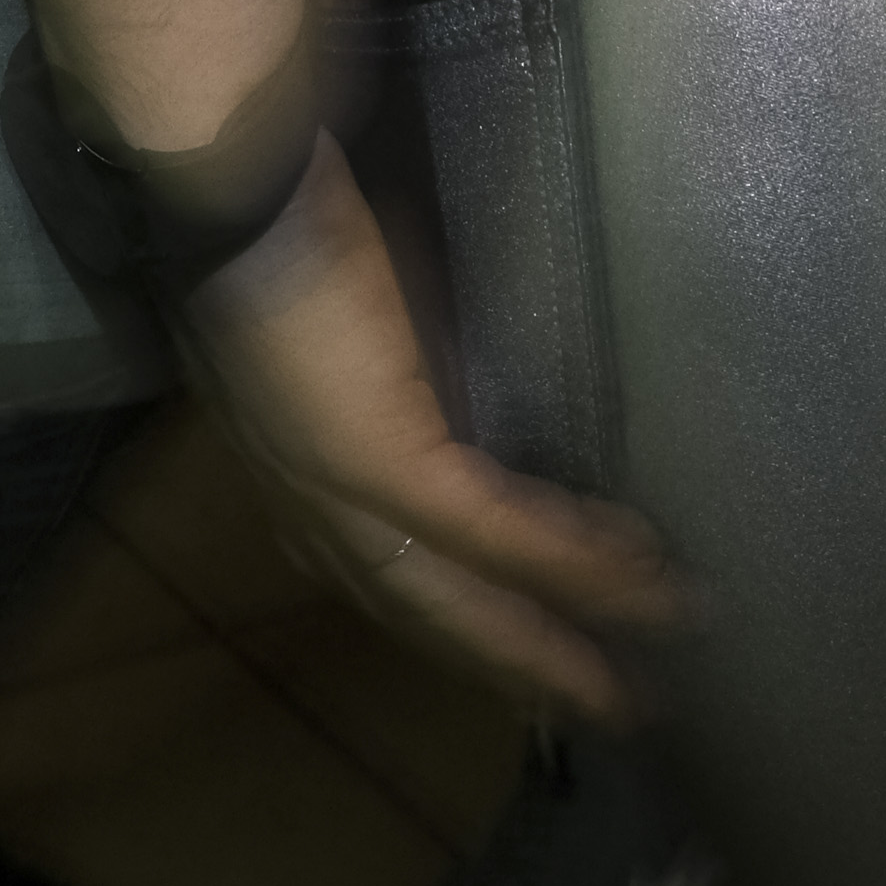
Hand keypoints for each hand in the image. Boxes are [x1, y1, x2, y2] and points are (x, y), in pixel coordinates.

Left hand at [179, 132, 683, 723]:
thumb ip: (411, 366)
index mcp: (298, 475)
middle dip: (523, 670)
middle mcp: (312, 511)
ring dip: (560, 647)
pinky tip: (645, 579)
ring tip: (641, 681)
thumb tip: (480, 385)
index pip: (391, 580)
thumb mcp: (360, 315)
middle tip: (611, 709)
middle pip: (431, 619)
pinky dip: (580, 565)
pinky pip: (500, 537)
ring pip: (467, 604)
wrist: (240, 176)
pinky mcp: (386, 466)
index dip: (467, 624)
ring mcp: (345, 498)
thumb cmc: (288, 212)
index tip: (533, 656)